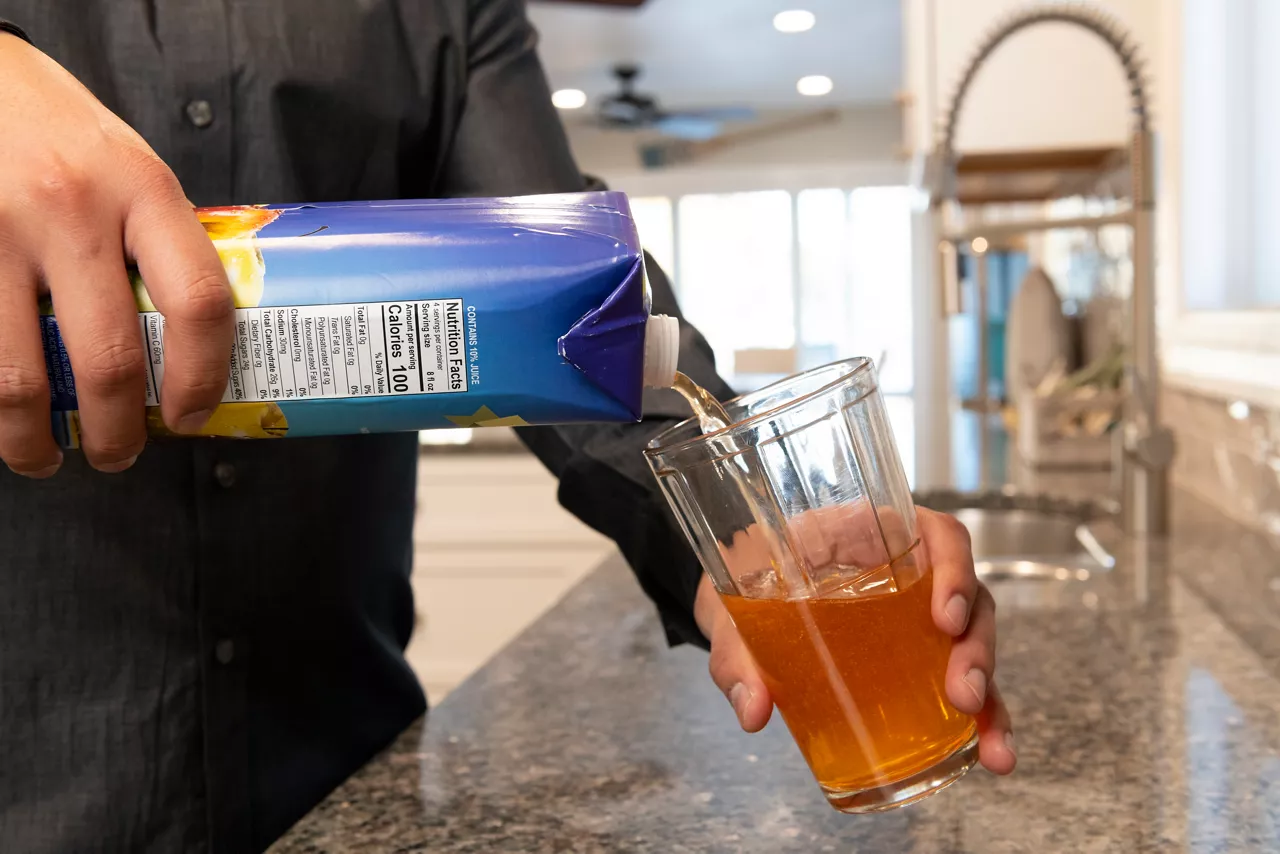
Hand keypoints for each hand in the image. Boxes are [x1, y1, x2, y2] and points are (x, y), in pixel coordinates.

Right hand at [0, 34, 232, 475]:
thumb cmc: (65, 132)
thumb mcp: (134, 170)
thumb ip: (162, 245)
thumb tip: (200, 343)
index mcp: (142, 190)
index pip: (198, 301)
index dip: (203, 377)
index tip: (192, 414)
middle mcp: (70, 211)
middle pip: (107, 358)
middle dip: (118, 432)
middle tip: (120, 454)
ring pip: (17, 377)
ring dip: (33, 438)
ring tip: (46, 455)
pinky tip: (0, 413)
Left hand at [695, 506, 1016, 775]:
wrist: (734, 604)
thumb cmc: (743, 582)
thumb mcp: (730, 607)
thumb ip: (736, 652)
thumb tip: (753, 710)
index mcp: (867, 534)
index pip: (934, 534)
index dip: (953, 569)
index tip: (944, 616)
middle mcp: (905, 571)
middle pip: (967, 596)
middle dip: (975, 647)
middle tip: (961, 693)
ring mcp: (916, 616)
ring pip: (975, 641)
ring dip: (989, 689)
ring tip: (990, 740)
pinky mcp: (918, 658)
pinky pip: (963, 679)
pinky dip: (985, 718)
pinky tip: (992, 752)